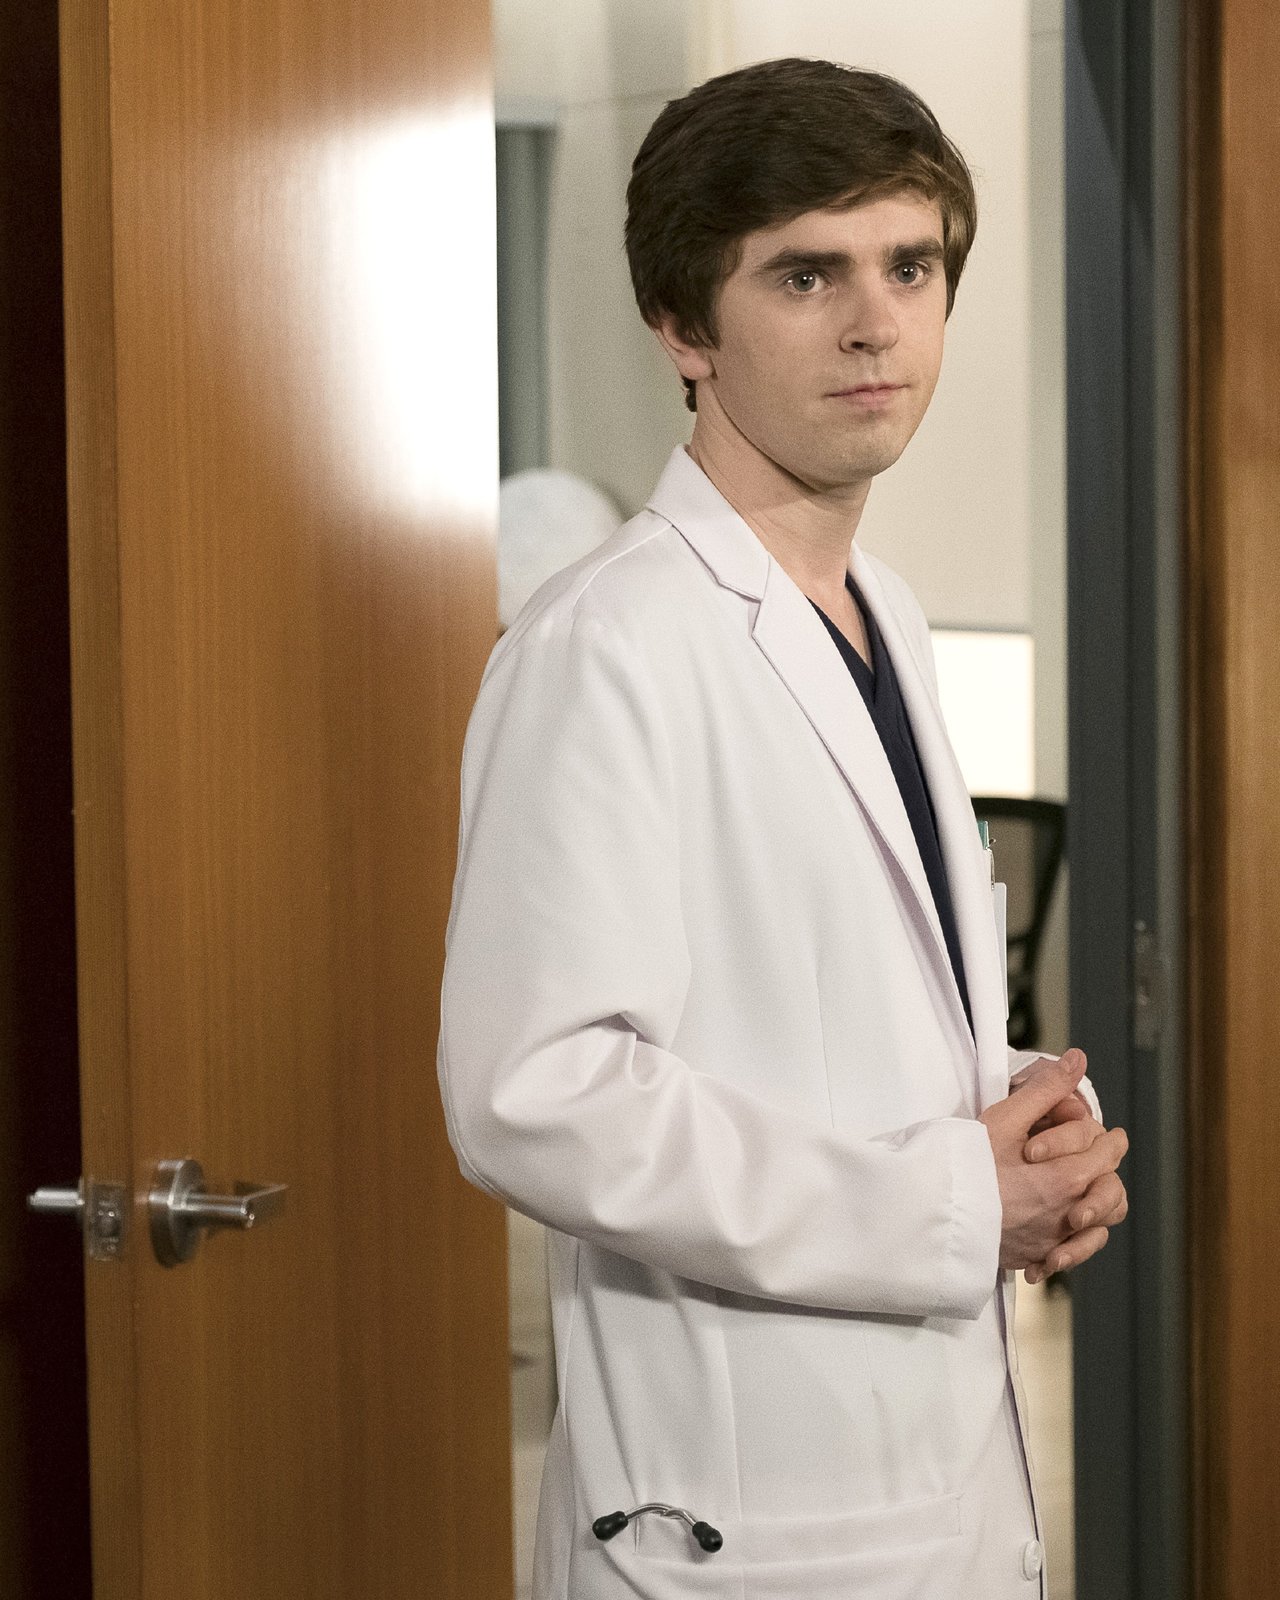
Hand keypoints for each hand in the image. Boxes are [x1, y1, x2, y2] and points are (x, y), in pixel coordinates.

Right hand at [979, 1050, 1128, 1276]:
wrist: (936, 1212)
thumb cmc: (967, 1166)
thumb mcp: (1005, 1118)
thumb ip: (1046, 1089)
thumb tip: (1076, 1060)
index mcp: (1065, 1177)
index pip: (1108, 1154)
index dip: (1107, 1138)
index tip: (1107, 1133)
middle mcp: (1066, 1213)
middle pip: (1112, 1192)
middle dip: (1109, 1169)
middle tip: (1104, 1155)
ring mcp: (1053, 1239)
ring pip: (1100, 1228)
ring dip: (1100, 1209)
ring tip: (1087, 1191)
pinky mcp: (1036, 1256)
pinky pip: (1071, 1252)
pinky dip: (1074, 1242)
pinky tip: (1060, 1228)